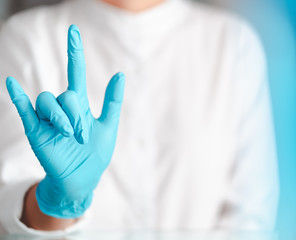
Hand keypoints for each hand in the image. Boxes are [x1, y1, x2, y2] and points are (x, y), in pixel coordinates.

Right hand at [6, 25, 124, 217]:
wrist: (82, 179)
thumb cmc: (96, 154)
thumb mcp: (109, 126)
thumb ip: (112, 101)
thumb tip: (120, 74)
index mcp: (79, 106)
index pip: (75, 72)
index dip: (75, 52)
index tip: (74, 31)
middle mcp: (62, 109)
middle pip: (66, 94)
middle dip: (76, 114)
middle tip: (83, 135)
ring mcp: (47, 119)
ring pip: (48, 101)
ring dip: (62, 117)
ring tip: (70, 135)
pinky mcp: (36, 130)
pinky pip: (24, 110)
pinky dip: (17, 97)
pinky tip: (12, 84)